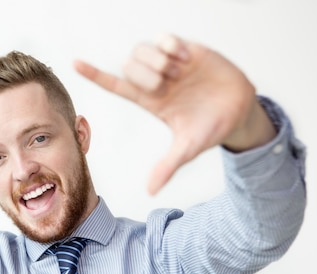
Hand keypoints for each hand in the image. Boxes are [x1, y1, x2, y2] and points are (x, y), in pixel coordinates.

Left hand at [74, 33, 275, 194]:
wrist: (241, 111)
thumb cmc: (211, 129)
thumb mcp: (189, 148)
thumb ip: (168, 166)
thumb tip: (150, 190)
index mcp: (150, 101)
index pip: (116, 86)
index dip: (96, 75)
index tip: (75, 63)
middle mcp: (155, 81)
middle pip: (128, 67)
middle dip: (142, 75)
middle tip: (166, 85)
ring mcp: (170, 64)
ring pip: (141, 50)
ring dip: (155, 61)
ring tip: (178, 72)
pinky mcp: (186, 50)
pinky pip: (164, 38)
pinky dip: (170, 46)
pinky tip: (186, 59)